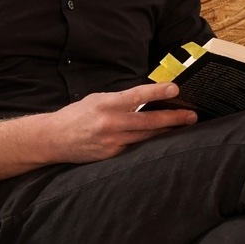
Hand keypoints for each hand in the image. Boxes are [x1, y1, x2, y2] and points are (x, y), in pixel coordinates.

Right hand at [42, 82, 196, 163]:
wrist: (53, 139)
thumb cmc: (77, 115)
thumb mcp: (97, 98)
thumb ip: (121, 99)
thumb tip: (147, 97)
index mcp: (106, 104)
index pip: (136, 96)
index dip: (157, 92)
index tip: (175, 88)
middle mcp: (110, 123)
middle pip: (148, 121)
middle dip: (173, 118)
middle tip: (191, 115)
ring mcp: (111, 142)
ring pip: (146, 137)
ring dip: (167, 131)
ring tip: (184, 126)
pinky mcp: (112, 156)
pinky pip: (136, 149)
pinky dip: (151, 143)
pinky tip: (164, 140)